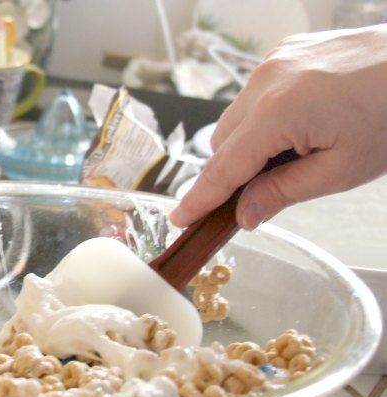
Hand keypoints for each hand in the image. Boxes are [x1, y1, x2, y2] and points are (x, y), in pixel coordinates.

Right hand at [170, 24, 386, 229]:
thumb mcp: (341, 169)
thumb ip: (283, 192)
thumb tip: (244, 214)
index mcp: (277, 111)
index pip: (224, 167)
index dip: (199, 198)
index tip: (179, 218)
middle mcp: (265, 80)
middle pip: (223, 143)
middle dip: (231, 173)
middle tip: (255, 197)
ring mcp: (273, 62)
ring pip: (236, 119)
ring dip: (247, 145)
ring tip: (292, 155)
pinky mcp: (284, 54)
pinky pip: (254, 96)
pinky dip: (262, 120)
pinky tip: (296, 128)